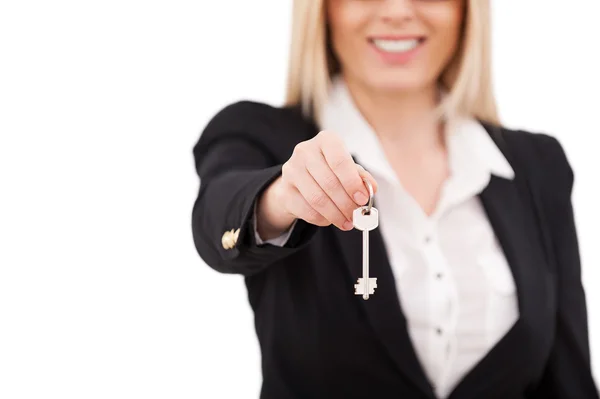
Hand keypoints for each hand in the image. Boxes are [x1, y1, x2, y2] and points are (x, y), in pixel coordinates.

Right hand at [256, 130, 377, 238]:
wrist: (299, 179)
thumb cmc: (328, 170)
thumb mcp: (347, 168)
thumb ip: (360, 177)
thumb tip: (371, 188)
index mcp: (325, 140)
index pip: (339, 161)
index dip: (352, 182)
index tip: (362, 199)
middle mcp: (305, 151)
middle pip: (329, 183)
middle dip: (346, 203)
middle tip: (357, 215)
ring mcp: (291, 171)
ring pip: (317, 199)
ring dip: (336, 214)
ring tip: (347, 222)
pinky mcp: (285, 191)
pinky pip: (306, 210)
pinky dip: (322, 219)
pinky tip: (331, 220)